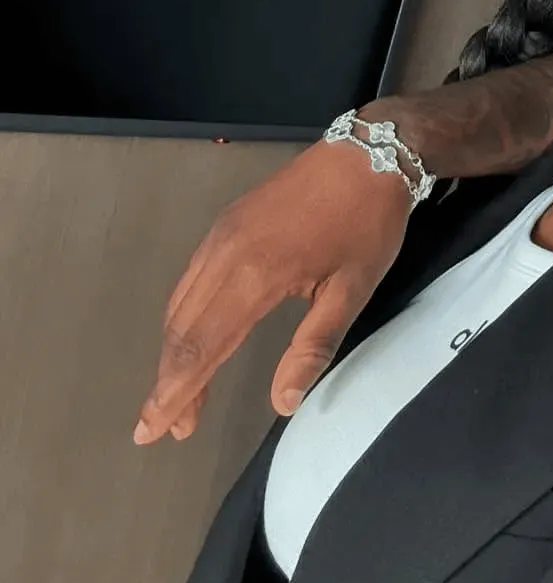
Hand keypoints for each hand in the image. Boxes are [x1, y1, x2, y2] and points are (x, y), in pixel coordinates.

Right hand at [133, 139, 409, 443]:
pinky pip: (190, 279)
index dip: (175, 394)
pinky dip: (183, 317)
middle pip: (181, 331)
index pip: (201, 348)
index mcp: (255, 276)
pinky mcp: (227, 222)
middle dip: (169, 382)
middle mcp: (225, 254)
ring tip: (180, 393)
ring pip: (180, 304)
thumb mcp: (353, 290)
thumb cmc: (367, 222)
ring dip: (174, 352)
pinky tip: (193, 336)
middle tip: (166, 427)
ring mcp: (222, 234)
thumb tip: (283, 402)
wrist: (369, 152)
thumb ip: (313, 347)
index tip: (153, 430)